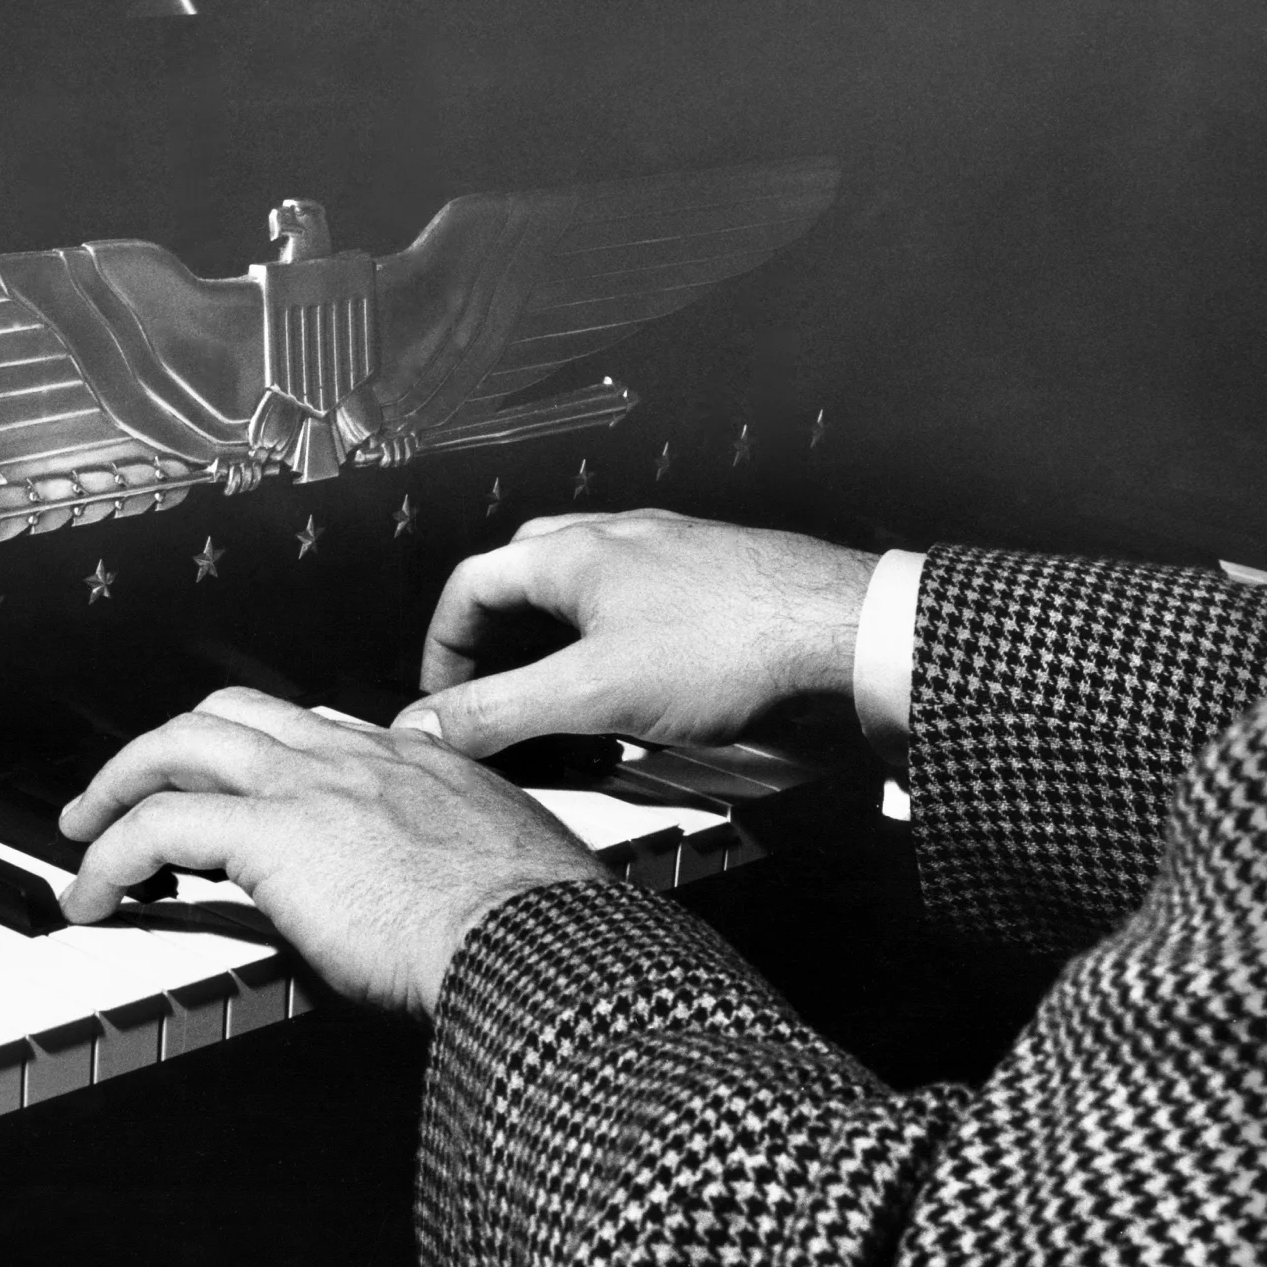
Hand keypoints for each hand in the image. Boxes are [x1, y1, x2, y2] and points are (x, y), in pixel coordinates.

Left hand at [58, 688, 605, 1019]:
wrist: (534, 942)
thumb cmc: (532, 929)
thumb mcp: (494, 871)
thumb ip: (445, 861)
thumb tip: (417, 900)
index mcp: (415, 759)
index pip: (313, 731)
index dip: (259, 757)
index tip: (236, 795)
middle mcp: (357, 755)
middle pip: (233, 713)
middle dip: (169, 747)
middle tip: (130, 791)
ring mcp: (312, 783)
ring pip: (180, 744)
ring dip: (120, 784)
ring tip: (86, 830)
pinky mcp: (273, 830)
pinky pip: (158, 825)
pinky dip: (110, 856)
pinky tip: (95, 897)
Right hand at [393, 509, 876, 756]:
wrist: (842, 633)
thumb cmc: (733, 646)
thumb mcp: (591, 692)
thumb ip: (500, 712)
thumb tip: (425, 727)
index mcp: (573, 555)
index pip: (470, 585)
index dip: (442, 645)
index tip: (442, 697)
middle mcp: (618, 540)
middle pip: (522, 572)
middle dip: (494, 630)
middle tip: (486, 682)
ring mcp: (669, 553)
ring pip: (585, 583)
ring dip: (554, 634)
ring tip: (554, 685)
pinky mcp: (714, 578)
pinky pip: (638, 599)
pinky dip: (612, 638)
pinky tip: (635, 678)